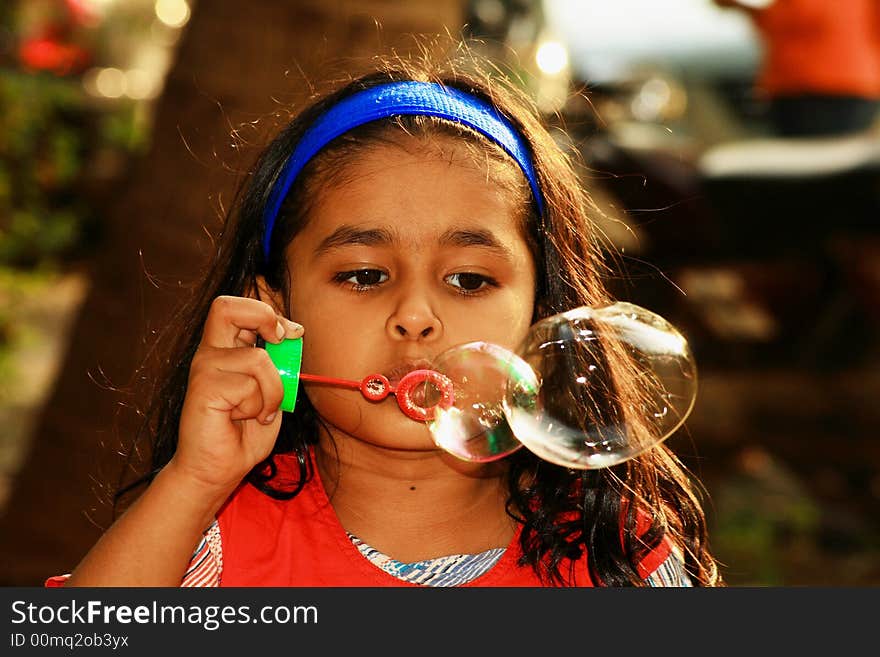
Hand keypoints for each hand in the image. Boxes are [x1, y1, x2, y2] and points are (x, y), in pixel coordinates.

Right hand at [169, 295, 303, 495]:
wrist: (216, 469)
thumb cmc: (243, 434)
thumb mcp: (270, 391)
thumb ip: (277, 363)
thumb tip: (293, 332)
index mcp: (224, 350)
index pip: (237, 308)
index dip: (268, 313)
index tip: (290, 334)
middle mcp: (210, 354)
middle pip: (226, 306)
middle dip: (263, 317)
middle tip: (278, 342)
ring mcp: (204, 369)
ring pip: (259, 359)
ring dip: (273, 390)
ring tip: (259, 412)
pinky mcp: (204, 388)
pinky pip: (250, 386)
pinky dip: (260, 406)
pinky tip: (243, 420)